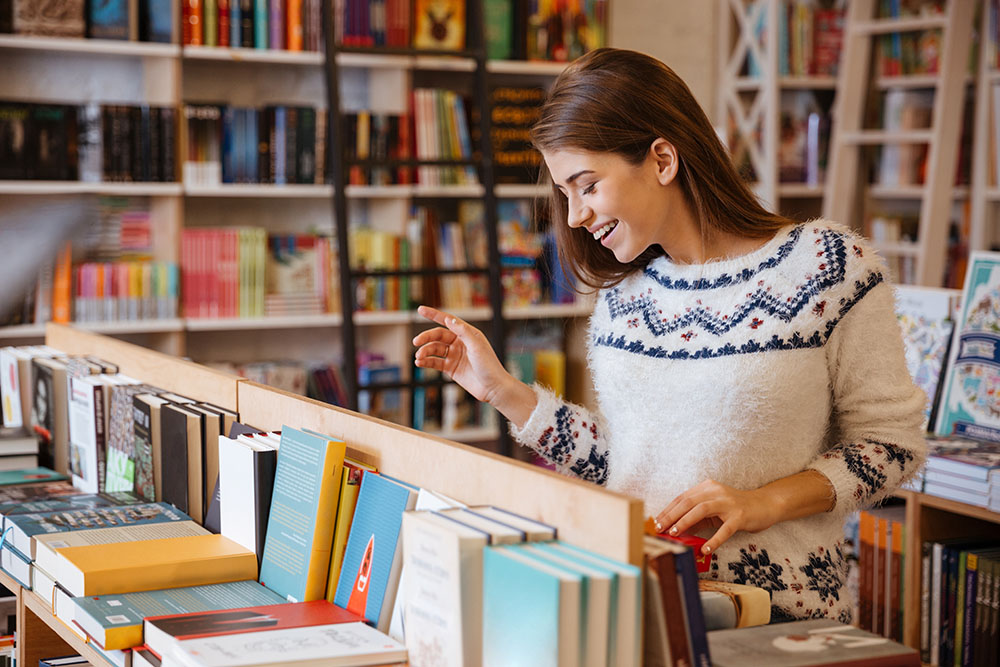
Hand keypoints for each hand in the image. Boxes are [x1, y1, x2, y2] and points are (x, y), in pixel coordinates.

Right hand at [412, 305, 512, 405]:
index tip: (420, 309)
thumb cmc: (489, 366)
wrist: (493, 388)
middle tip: (416, 342)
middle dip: (426, 338)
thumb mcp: (476, 346)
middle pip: (438, 336)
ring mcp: (455, 355)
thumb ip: (462, 332)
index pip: (448, 320)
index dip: (434, 314)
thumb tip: (448, 319)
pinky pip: (435, 362)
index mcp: (468, 334)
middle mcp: (460, 342)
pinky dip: (426, 362)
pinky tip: (420, 363)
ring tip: (418, 357)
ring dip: (425, 351)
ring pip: (435, 349)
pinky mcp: (451, 368)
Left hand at [653, 479, 779, 555]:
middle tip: (659, 528)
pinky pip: (725, 529)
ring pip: (701, 510)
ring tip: (674, 534)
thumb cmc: (736, 509)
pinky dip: (713, 540)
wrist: (764, 505)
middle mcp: (716, 492)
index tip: (655, 522)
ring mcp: (728, 503)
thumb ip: (696, 518)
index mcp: (707, 488)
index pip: (682, 498)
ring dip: (685, 522)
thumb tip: (676, 530)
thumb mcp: (713, 510)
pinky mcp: (740, 516)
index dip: (667, 510)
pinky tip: (705, 549)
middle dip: (670, 515)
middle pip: (688, 502)